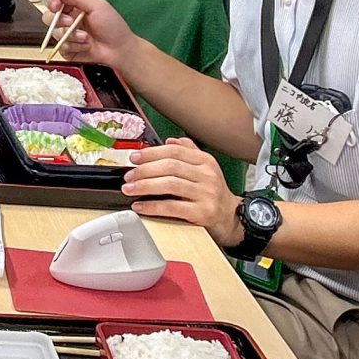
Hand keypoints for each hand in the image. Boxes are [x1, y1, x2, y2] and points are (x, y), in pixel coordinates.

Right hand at [42, 0, 135, 70]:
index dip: (53, 3)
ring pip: (55, 33)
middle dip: (59, 20)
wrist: (119, 50)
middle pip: (49, 18)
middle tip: (70, 22)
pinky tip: (86, 46)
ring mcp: (68, 37)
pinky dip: (74, 46)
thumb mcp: (97, 6)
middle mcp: (70, 22)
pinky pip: (61, 47)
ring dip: (71, 35)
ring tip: (86, 38)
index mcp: (76, 8)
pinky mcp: (68, 50)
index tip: (56, 6)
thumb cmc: (113, 27)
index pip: (56, 3)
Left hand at [122, 138, 242, 244]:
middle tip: (128, 176)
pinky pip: (172, 207)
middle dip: (144, 170)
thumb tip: (168, 141)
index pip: (174, 151)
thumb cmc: (212, 193)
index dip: (151, 153)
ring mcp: (206, 194)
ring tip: (129, 189)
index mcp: (205, 161)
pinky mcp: (203, 213)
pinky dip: (152, 206)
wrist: (230, 217)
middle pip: (170, 166)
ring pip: (170, 184)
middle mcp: (207, 175)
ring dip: (145, 186)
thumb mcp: (204, 169)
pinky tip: (140, 206)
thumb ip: (187, 152)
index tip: (134, 157)